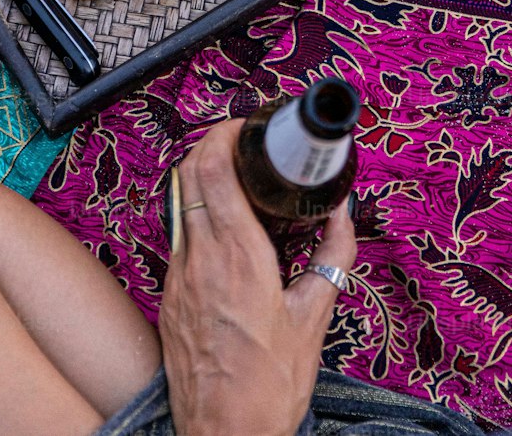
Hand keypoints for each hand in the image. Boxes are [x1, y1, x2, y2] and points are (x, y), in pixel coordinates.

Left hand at [159, 120, 356, 435]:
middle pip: (187, 175)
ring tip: (231, 176)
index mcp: (238, 258)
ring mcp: (178, 278)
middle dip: (208, 144)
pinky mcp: (168, 298)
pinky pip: (178, 238)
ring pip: (178, 204)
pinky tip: (221, 228)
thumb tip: (343, 213)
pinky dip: (195, 216)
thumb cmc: (270, 386)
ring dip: (199, 178)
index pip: (213, 171)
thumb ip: (334, 256)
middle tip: (236, 138)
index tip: (243, 124)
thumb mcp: (315, 318)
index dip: (223, 134)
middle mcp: (200, 260)